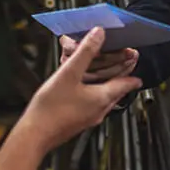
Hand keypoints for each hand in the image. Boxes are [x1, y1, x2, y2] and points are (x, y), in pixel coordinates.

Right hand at [22, 28, 142, 150]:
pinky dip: (95, 92)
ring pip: (106, 98)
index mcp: (102, 98)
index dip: (132, 68)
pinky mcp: (79, 121)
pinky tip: (84, 88)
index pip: (127, 83)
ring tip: (104, 72)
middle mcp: (99, 110)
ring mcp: (89, 117)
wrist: (35, 135)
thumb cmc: (51, 109)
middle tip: (123, 62)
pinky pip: (93, 104)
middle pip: (118, 90)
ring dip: (108, 83)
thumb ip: (85, 52)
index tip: (134, 59)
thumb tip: (99, 34)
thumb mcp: (69, 73)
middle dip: (122, 74)